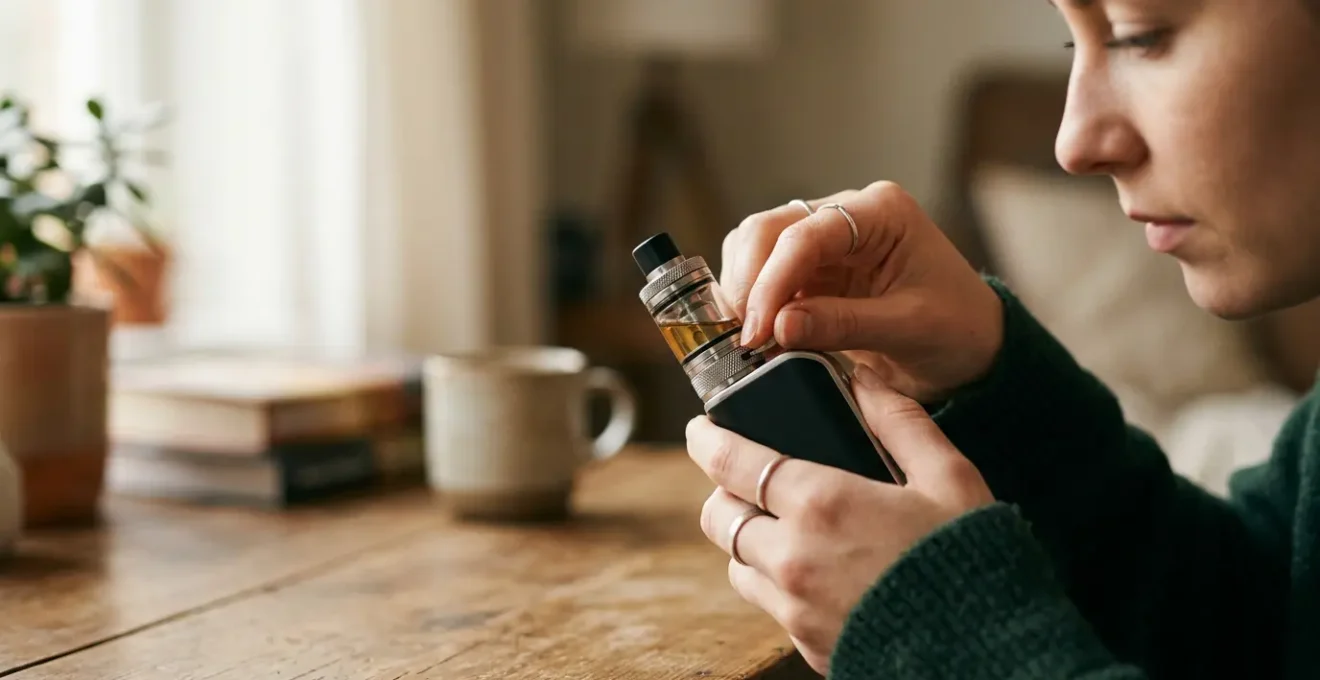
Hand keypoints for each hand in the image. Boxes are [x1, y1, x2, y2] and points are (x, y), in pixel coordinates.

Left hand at [686, 365, 994, 675]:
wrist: (989, 654)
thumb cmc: (971, 559)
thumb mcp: (949, 479)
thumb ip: (900, 422)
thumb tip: (863, 379)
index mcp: (821, 503)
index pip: (731, 462)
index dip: (706, 439)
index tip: (701, 428)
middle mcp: (793, 558)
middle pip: (720, 518)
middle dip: (725, 493)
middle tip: (751, 480)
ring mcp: (795, 609)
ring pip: (739, 566)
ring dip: (750, 542)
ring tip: (789, 528)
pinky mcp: (806, 645)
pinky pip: (770, 606)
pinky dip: (779, 584)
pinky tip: (820, 571)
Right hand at [721, 182, 1002, 402]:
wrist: (974, 348)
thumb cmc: (958, 329)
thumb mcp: (909, 329)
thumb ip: (843, 324)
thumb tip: (778, 326)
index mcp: (881, 213)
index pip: (805, 235)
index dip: (772, 281)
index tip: (758, 330)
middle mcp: (847, 214)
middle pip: (768, 229)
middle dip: (749, 283)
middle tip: (748, 338)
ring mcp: (825, 240)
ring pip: (755, 246)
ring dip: (743, 290)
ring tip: (752, 338)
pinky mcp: (812, 270)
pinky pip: (762, 274)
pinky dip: (751, 301)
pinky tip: (759, 334)